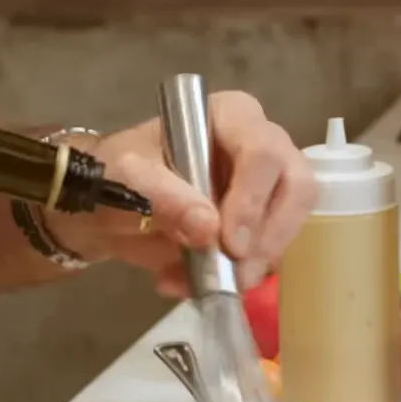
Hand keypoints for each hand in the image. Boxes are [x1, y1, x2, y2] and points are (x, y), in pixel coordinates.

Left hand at [48, 91, 316, 297]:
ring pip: (289, 225)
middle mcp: (259, 147)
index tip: (229, 243)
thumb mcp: (126, 178)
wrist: (102, 210)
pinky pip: (265, 256)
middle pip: (297, 186)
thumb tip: (208, 228)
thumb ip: (163, 197)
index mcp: (230, 117)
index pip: (263, 151)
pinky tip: (189, 284)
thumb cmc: (116, 174)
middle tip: (236, 272)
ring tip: (204, 284)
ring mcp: (264, 189)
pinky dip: (231, 279)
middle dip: (269, 235)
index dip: (253, 199)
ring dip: (252, 264)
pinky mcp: (258, 227)